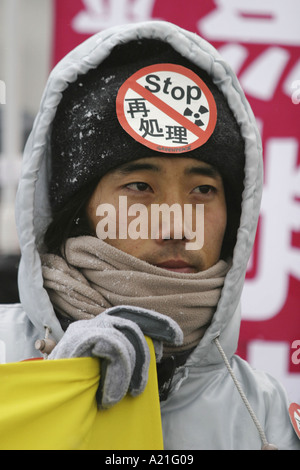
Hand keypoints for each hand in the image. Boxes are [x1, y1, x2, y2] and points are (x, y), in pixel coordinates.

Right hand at [48, 306, 182, 407]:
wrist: (47, 397)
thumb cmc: (76, 387)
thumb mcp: (103, 370)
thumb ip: (124, 357)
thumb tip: (153, 353)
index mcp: (99, 327)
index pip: (131, 314)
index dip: (156, 322)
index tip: (175, 336)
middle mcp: (92, 322)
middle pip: (130, 321)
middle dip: (148, 345)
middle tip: (149, 375)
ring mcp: (85, 328)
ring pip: (124, 337)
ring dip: (131, 370)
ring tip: (127, 393)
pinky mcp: (81, 339)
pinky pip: (114, 349)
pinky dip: (118, 374)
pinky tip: (112, 394)